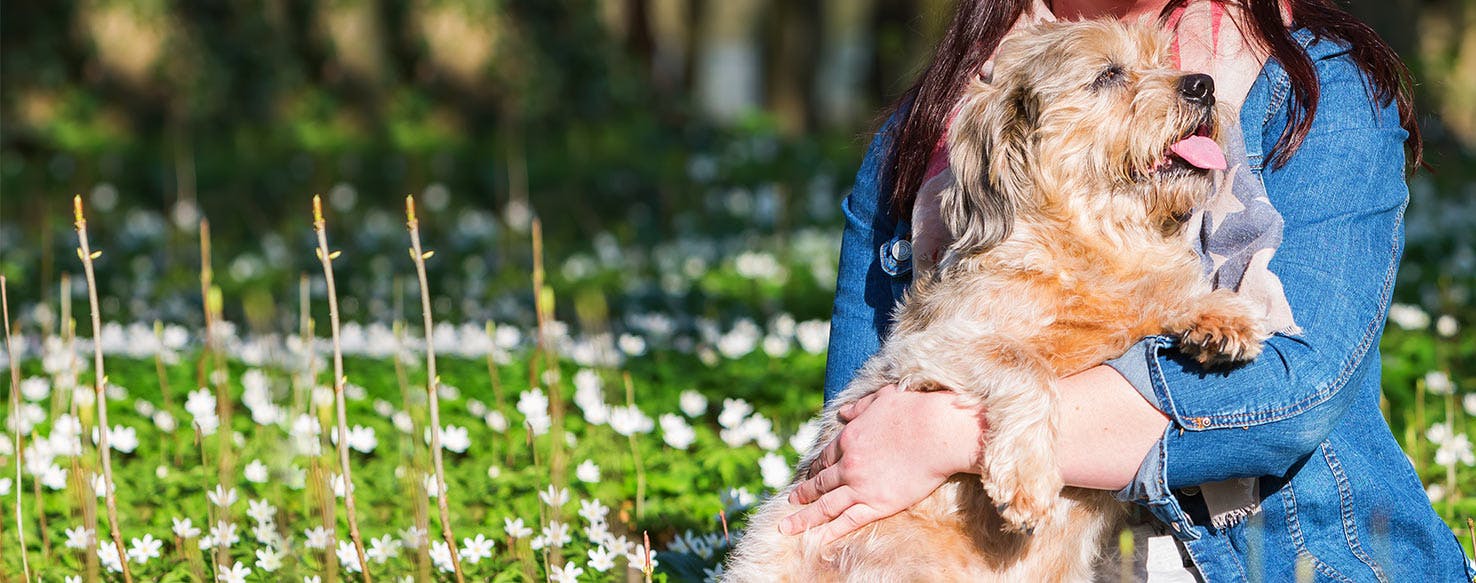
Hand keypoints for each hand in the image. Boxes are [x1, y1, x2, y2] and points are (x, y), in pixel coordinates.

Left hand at [778, 385, 982, 543]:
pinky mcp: (878, 504)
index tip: (808, 475)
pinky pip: (847, 521)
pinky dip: (830, 531)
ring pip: (825, 506)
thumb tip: (842, 412)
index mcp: (849, 438)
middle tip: (791, 501)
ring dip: (804, 517)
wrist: (939, 431)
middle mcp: (849, 464)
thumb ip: (859, 407)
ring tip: (786, 527)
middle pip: (820, 482)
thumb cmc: (916, 410)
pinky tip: (816, 539)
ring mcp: (861, 486)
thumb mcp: (881, 399)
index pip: (825, 458)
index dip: (814, 468)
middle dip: (804, 493)